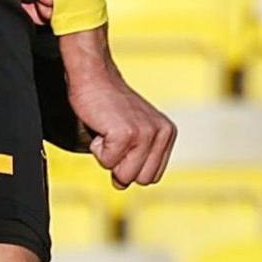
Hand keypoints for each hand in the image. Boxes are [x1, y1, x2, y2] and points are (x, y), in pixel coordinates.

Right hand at [58, 27, 175, 187]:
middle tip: (114, 137)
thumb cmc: (109, 104)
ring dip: (108, 157)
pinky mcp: (127, 134)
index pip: (152, 176)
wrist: (94, 76)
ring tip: (108, 131)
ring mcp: (146, 134)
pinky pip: (107, 162)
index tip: (123, 142)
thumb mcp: (135, 131)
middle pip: (141, 180)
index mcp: (168, 134)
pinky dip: (97, 148)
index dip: (131, 165)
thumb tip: (122, 185)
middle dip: (121, 165)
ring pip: (125, 175)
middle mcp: (162, 133)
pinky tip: (101, 126)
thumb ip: (138, 158)